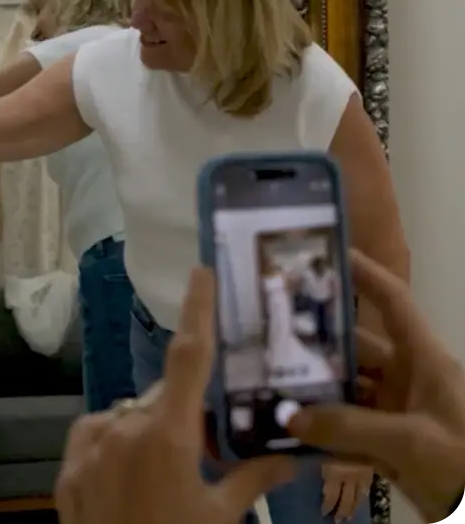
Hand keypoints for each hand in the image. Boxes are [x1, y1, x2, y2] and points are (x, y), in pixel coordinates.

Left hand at [55, 268, 295, 523]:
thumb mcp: (224, 517)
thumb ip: (254, 477)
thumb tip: (292, 452)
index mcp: (168, 436)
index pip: (189, 359)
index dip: (198, 311)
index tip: (201, 270)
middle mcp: (124, 429)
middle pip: (161, 397)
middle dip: (182, 413)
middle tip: (201, 449)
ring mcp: (89, 447)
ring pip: (127, 416)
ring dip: (147, 430)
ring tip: (164, 476)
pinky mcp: (66, 469)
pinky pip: (95, 434)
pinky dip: (113, 442)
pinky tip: (127, 473)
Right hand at [290, 250, 464, 523]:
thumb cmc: (462, 460)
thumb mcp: (409, 441)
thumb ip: (347, 426)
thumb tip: (288, 417)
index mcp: (425, 360)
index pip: (395, 302)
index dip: (365, 275)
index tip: (329, 254)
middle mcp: (409, 378)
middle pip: (357, 350)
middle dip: (317, 345)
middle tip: (270, 334)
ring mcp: (399, 412)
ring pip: (347, 392)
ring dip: (314, 393)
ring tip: (268, 385)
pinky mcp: (390, 445)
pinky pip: (348, 430)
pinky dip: (321, 433)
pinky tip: (288, 433)